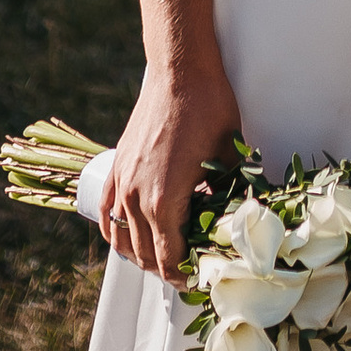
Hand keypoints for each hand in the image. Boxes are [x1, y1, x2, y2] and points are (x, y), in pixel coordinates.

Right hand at [98, 55, 239, 284]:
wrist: (179, 69)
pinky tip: (125, 239)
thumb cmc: (210, 108)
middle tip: (187, 271)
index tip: (197, 281)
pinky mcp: (115, 167)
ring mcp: (121, 182)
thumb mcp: (231, 154)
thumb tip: (243, 216)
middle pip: (145, 255)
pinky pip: (106, 213)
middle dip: (166, 269)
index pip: (168, 259)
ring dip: (140, 255)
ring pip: (122, 239)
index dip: (183, 276)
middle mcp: (136, 198)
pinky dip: (114, 232)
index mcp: (165, 201)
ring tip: (161, 259)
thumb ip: (233, 190)